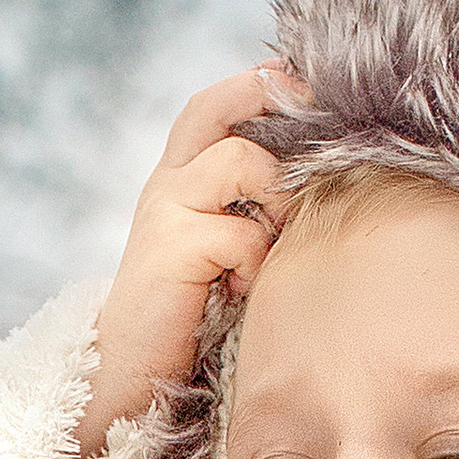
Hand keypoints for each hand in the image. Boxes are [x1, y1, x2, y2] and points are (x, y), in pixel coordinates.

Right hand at [77, 61, 303, 456]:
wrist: (126, 374)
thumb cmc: (188, 315)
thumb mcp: (225, 249)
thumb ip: (255, 210)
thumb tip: (333, 178)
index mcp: (179, 177)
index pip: (217, 104)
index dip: (262, 84)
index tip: (311, 86)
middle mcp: (167, 183)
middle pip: (218, 108)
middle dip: (271, 106)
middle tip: (318, 129)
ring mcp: (164, 211)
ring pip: (242, 161)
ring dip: (277, 198)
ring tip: (274, 244)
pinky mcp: (169, 250)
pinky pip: (240, 233)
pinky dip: (255, 262)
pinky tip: (244, 291)